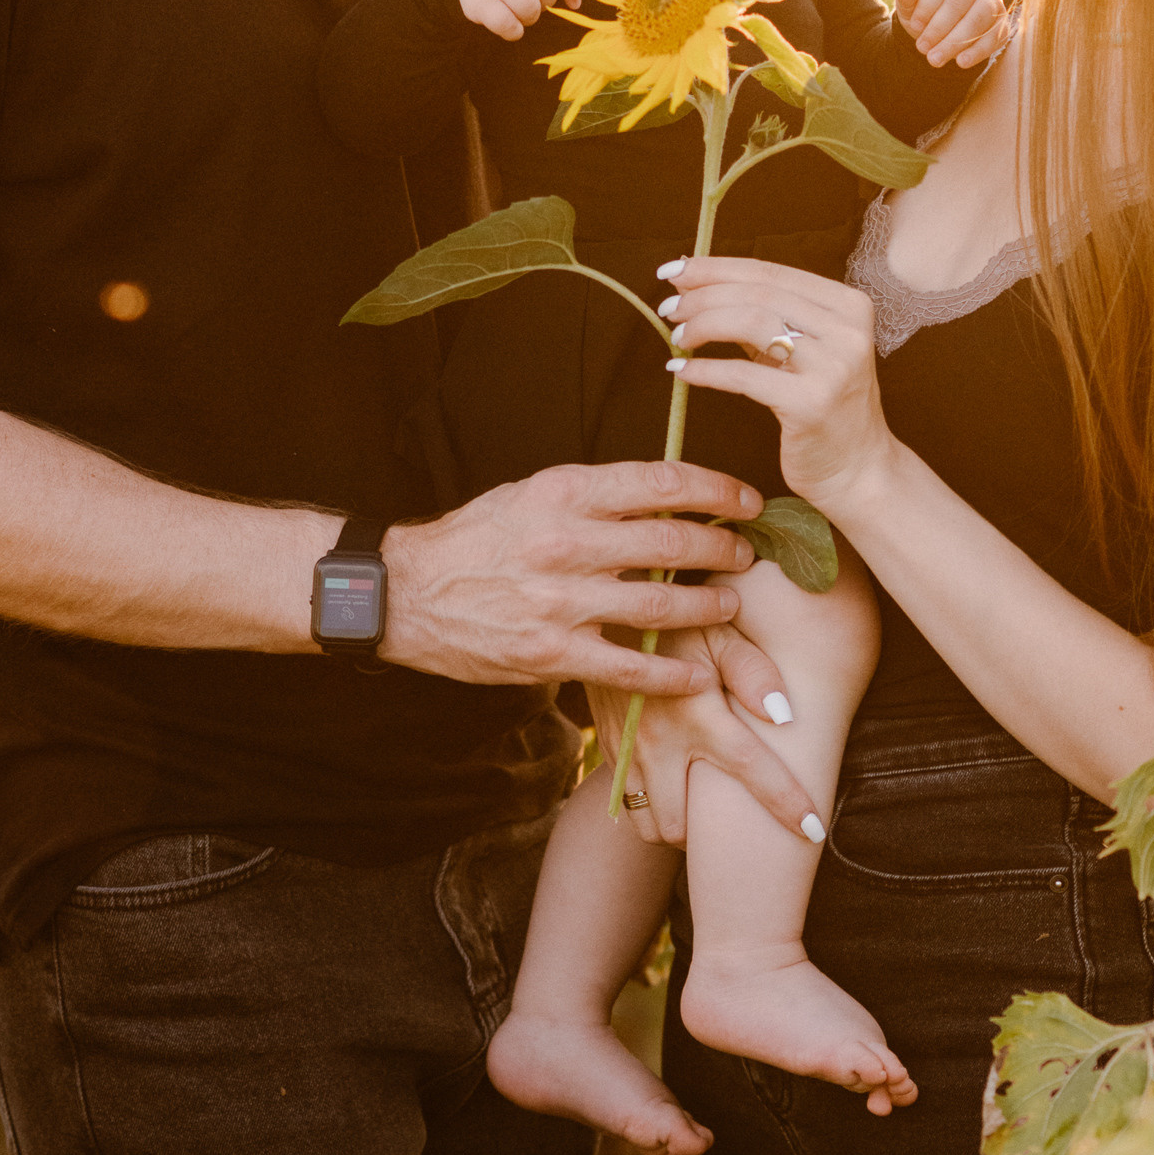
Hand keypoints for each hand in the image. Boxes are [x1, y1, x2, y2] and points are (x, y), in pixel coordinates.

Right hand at [380, 458, 786, 693]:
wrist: (408, 592)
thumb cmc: (477, 539)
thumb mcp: (531, 494)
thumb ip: (595, 497)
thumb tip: (665, 495)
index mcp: (565, 492)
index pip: (661, 481)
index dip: (716, 489)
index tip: (745, 499)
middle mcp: (567, 542)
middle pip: (671, 540)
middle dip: (721, 547)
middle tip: (744, 552)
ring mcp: (561, 601)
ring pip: (661, 602)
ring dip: (708, 604)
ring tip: (728, 603)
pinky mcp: (552, 652)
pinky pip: (630, 666)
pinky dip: (672, 672)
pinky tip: (698, 672)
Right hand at [459, 0, 579, 40]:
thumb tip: (575, 1)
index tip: (572, 1)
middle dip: (546, 2)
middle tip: (534, 0)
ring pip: (529, 8)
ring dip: (531, 17)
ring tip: (521, 11)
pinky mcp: (476, 2)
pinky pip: (507, 24)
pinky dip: (514, 31)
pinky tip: (512, 26)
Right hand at [592, 632, 821, 847]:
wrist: (604, 615)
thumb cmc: (676, 622)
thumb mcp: (717, 632)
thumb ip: (752, 670)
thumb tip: (784, 713)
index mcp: (697, 714)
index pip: (751, 769)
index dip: (786, 804)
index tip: (814, 831)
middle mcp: (660, 743)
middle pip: (684, 827)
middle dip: (708, 836)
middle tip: (736, 818)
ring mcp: (628, 752)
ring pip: (650, 825)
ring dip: (676, 827)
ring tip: (702, 808)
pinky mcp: (608, 751)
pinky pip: (625, 804)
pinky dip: (650, 808)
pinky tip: (671, 788)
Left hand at [658, 257, 892, 522]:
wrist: (860, 471)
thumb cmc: (823, 407)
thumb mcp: (799, 352)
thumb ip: (756, 316)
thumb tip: (692, 281)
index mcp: (848, 305)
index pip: (770, 271)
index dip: (716, 267)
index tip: (674, 269)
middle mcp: (848, 328)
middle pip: (758, 292)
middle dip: (702, 295)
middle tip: (668, 307)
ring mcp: (834, 365)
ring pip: (752, 322)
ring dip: (703, 324)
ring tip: (677, 337)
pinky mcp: (812, 404)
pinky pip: (744, 376)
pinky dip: (706, 370)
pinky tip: (681, 371)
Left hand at [895, 0, 1006, 67]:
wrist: (943, 21)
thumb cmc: (924, 10)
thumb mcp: (910, 5)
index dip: (927, 4)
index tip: (915, 26)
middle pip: (960, 0)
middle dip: (939, 27)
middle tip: (922, 49)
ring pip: (979, 17)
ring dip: (957, 41)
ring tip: (936, 59)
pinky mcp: (1000, 21)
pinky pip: (995, 34)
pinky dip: (978, 50)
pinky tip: (961, 62)